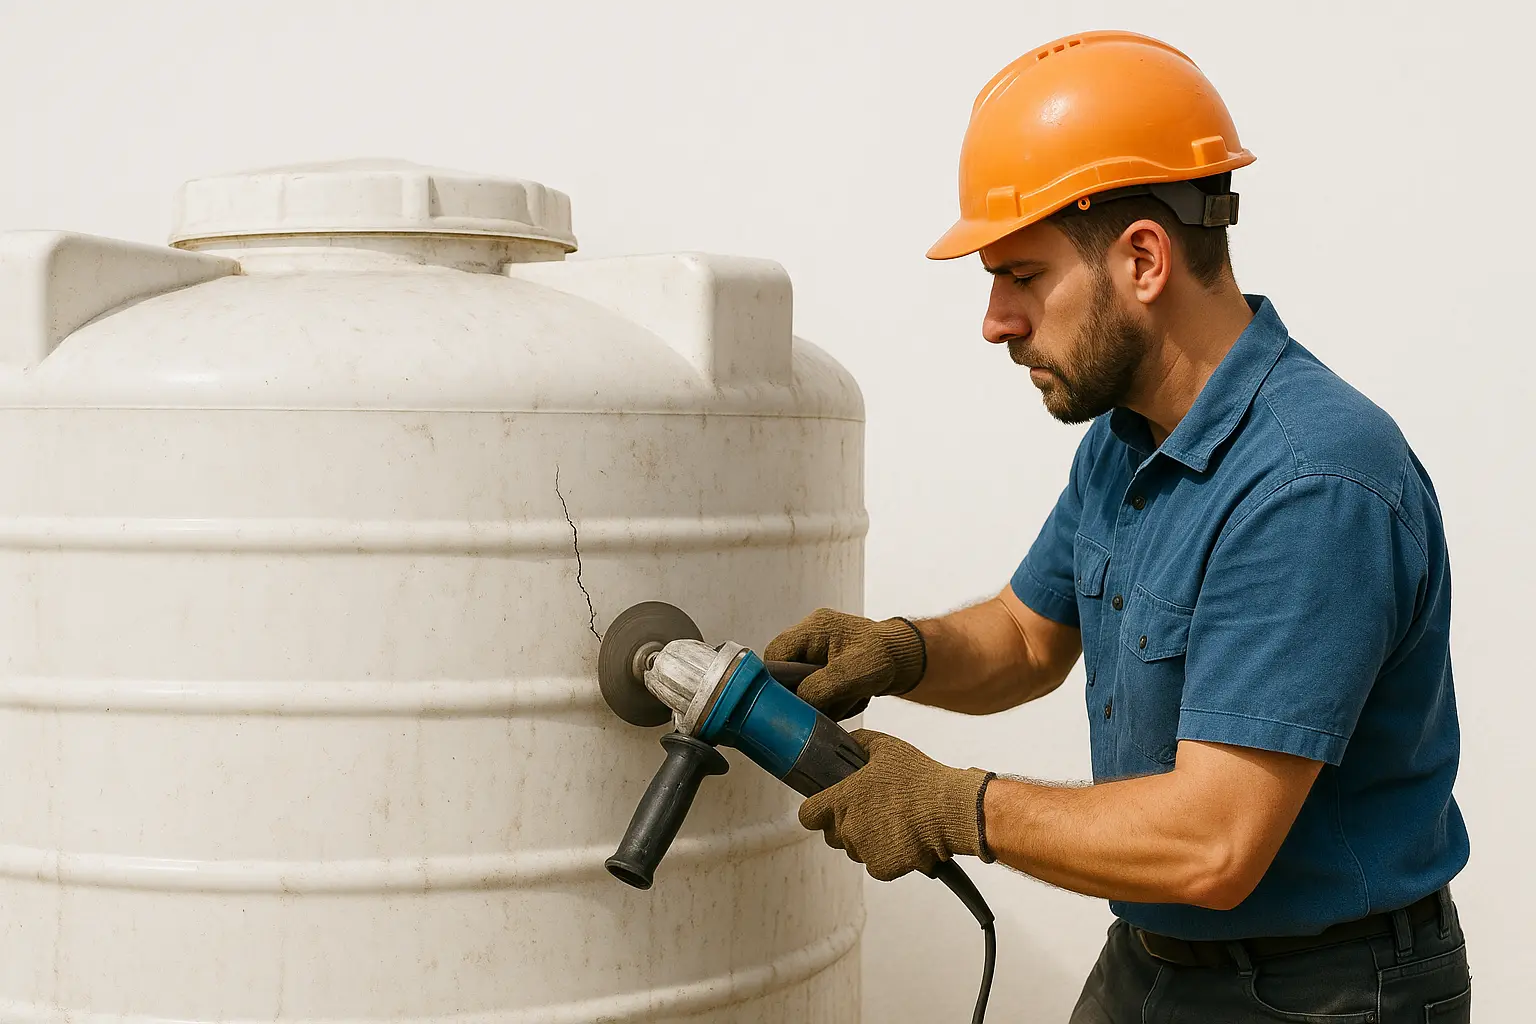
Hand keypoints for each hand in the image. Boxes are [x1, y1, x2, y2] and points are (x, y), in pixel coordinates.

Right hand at [764, 609, 926, 719]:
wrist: (909, 660)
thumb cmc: (887, 656)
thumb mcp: (852, 673)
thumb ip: (819, 687)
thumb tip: (797, 703)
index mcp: (813, 628)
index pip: (774, 653)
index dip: (775, 678)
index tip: (786, 700)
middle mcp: (811, 637)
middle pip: (784, 671)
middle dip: (801, 692)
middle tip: (820, 703)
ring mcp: (818, 653)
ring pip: (799, 683)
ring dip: (818, 698)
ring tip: (844, 699)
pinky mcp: (827, 667)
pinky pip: (815, 688)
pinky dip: (829, 700)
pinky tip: (847, 700)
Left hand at [798, 729, 995, 880]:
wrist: (950, 810)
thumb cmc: (920, 779)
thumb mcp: (886, 747)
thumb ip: (859, 743)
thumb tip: (847, 740)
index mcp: (842, 799)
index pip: (808, 815)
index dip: (816, 811)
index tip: (825, 808)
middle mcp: (847, 828)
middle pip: (832, 834)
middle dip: (845, 825)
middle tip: (869, 811)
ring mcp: (864, 850)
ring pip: (854, 849)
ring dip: (865, 840)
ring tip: (891, 823)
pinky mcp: (882, 868)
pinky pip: (875, 864)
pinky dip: (885, 856)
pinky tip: (902, 838)